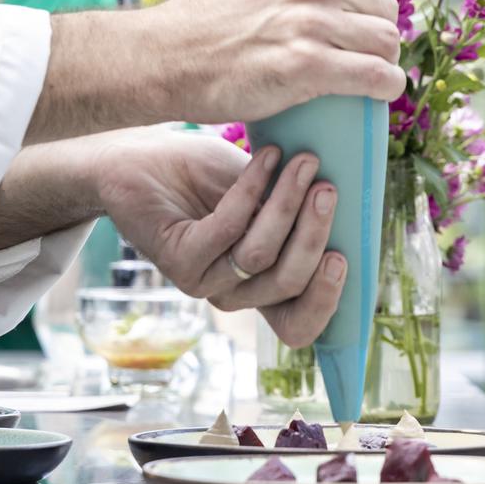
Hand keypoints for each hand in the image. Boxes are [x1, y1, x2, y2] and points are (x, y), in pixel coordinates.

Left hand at [94, 130, 344, 348]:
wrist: (140, 157)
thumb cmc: (204, 174)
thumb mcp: (263, 192)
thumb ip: (295, 208)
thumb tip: (344, 196)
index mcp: (260, 286)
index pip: (297, 326)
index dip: (325, 303)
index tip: (343, 256)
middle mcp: (233, 292)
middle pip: (288, 283)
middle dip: (315, 233)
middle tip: (328, 187)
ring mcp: (204, 280)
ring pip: (260, 254)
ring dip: (287, 203)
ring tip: (303, 161)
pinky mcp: (179, 258)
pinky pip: (228, 228)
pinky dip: (253, 189)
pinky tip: (264, 157)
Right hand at [152, 0, 404, 124]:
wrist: (169, 56)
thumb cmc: (218, 12)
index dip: (371, 0)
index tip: (354, 19)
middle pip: (388, 10)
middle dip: (377, 33)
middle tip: (354, 52)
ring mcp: (312, 23)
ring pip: (387, 43)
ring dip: (382, 62)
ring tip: (362, 72)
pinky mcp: (308, 66)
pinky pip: (376, 76)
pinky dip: (385, 87)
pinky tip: (377, 92)